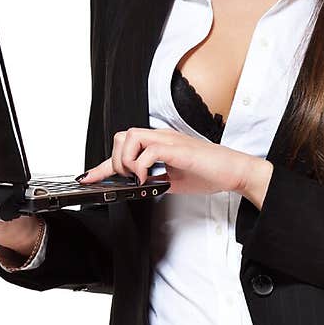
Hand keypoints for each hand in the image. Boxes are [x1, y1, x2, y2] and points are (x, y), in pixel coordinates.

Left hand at [78, 127, 262, 199]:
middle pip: (121, 136)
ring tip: (141, 179)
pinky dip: (142, 168)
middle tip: (131, 181)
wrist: (235, 171)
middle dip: (117, 162)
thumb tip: (140, 188)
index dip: (102, 166)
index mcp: (160, 143)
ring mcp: (168, 140)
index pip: (124, 149)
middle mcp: (162, 137)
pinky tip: (150, 180)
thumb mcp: (175, 181)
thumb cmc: (211, 173)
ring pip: (129, 138)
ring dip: (127, 162)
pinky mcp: (177, 148)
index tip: (88, 178)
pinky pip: (147, 151)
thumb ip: (156, 180)